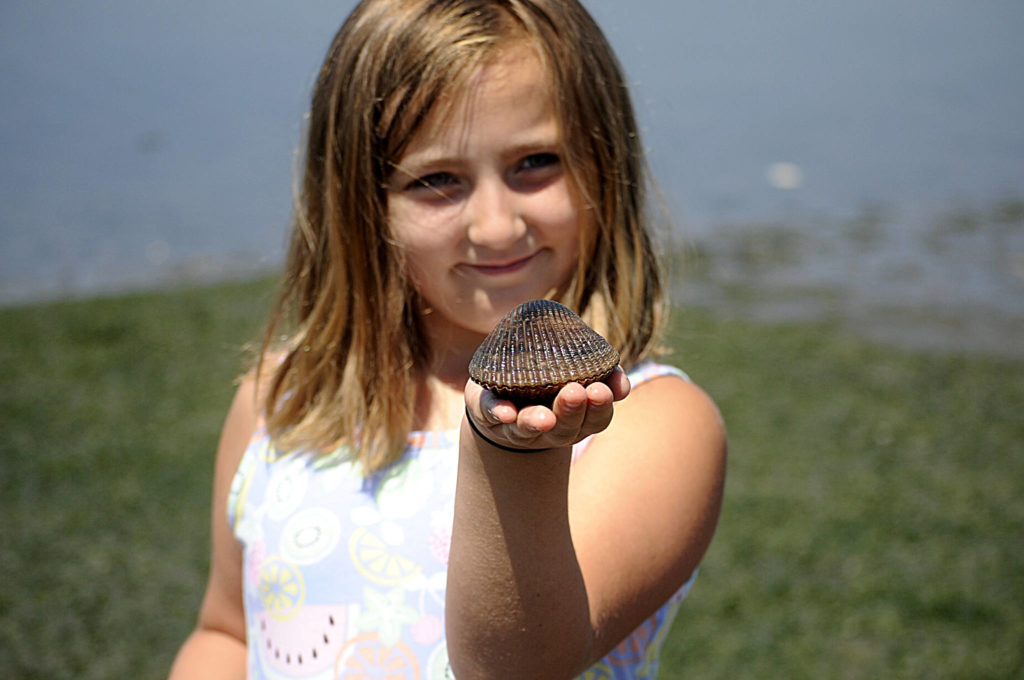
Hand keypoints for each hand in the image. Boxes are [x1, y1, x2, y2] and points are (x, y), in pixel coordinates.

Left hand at [464, 368, 630, 451]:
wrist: (505, 394)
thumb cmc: (552, 379)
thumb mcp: (579, 371)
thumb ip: (601, 371)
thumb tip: (621, 381)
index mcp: (577, 419)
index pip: (595, 419)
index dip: (600, 408)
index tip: (602, 390)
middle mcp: (549, 429)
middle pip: (564, 429)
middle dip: (571, 412)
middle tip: (576, 392)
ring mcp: (517, 425)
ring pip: (528, 428)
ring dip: (536, 421)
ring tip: (545, 417)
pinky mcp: (488, 412)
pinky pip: (491, 413)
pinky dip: (499, 412)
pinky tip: (505, 411)